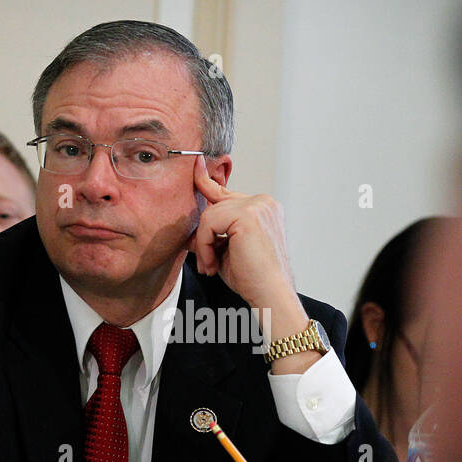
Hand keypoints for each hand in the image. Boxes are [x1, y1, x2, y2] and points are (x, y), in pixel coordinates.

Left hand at [189, 156, 299, 313]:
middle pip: (215, 203)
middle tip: (207, 263)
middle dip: (204, 234)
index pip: (227, 193)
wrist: (270, 295)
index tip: (196, 166)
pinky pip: (210, 222)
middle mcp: (263, 202)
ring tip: (211, 266)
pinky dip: (205, 245)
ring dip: (204, 244)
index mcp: (262, 208)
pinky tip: (213, 263)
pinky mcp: (248, 214)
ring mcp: (257, 205)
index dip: (207, 181)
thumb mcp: (226, 250)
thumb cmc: (252, 278)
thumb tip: (190, 230)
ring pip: (210, 213)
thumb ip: (212, 233)